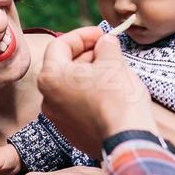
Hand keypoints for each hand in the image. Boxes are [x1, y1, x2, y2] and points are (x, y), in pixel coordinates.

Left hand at [39, 26, 155, 155]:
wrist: (127, 140)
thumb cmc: (118, 97)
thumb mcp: (114, 61)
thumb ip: (105, 46)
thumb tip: (105, 43)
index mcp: (51, 77)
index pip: (60, 45)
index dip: (83, 35)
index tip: (102, 34)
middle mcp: (47, 98)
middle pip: (62, 67)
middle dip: (85, 55)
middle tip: (107, 50)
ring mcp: (57, 118)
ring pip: (69, 87)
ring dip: (87, 75)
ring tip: (110, 71)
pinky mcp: (71, 133)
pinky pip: (75, 106)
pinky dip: (88, 95)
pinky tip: (108, 93)